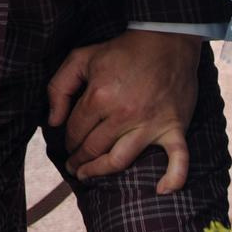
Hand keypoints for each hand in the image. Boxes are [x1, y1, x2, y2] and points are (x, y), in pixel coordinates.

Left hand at [47, 28, 202, 193]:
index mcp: (100, 96)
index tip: (67, 144)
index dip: (68, 140)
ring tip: (88, 175)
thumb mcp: (82, 58)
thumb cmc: (122, 50)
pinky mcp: (174, 127)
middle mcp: (124, 114)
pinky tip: (162, 191)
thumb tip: (52, 121)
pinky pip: (179, 158)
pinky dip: (174, 178)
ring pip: (121, 160)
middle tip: (73, 165)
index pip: (76, 130)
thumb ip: (59, 87)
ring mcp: (151, 123)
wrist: (165, 40)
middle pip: (94, 148)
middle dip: (78, 160)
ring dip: (101, 172)